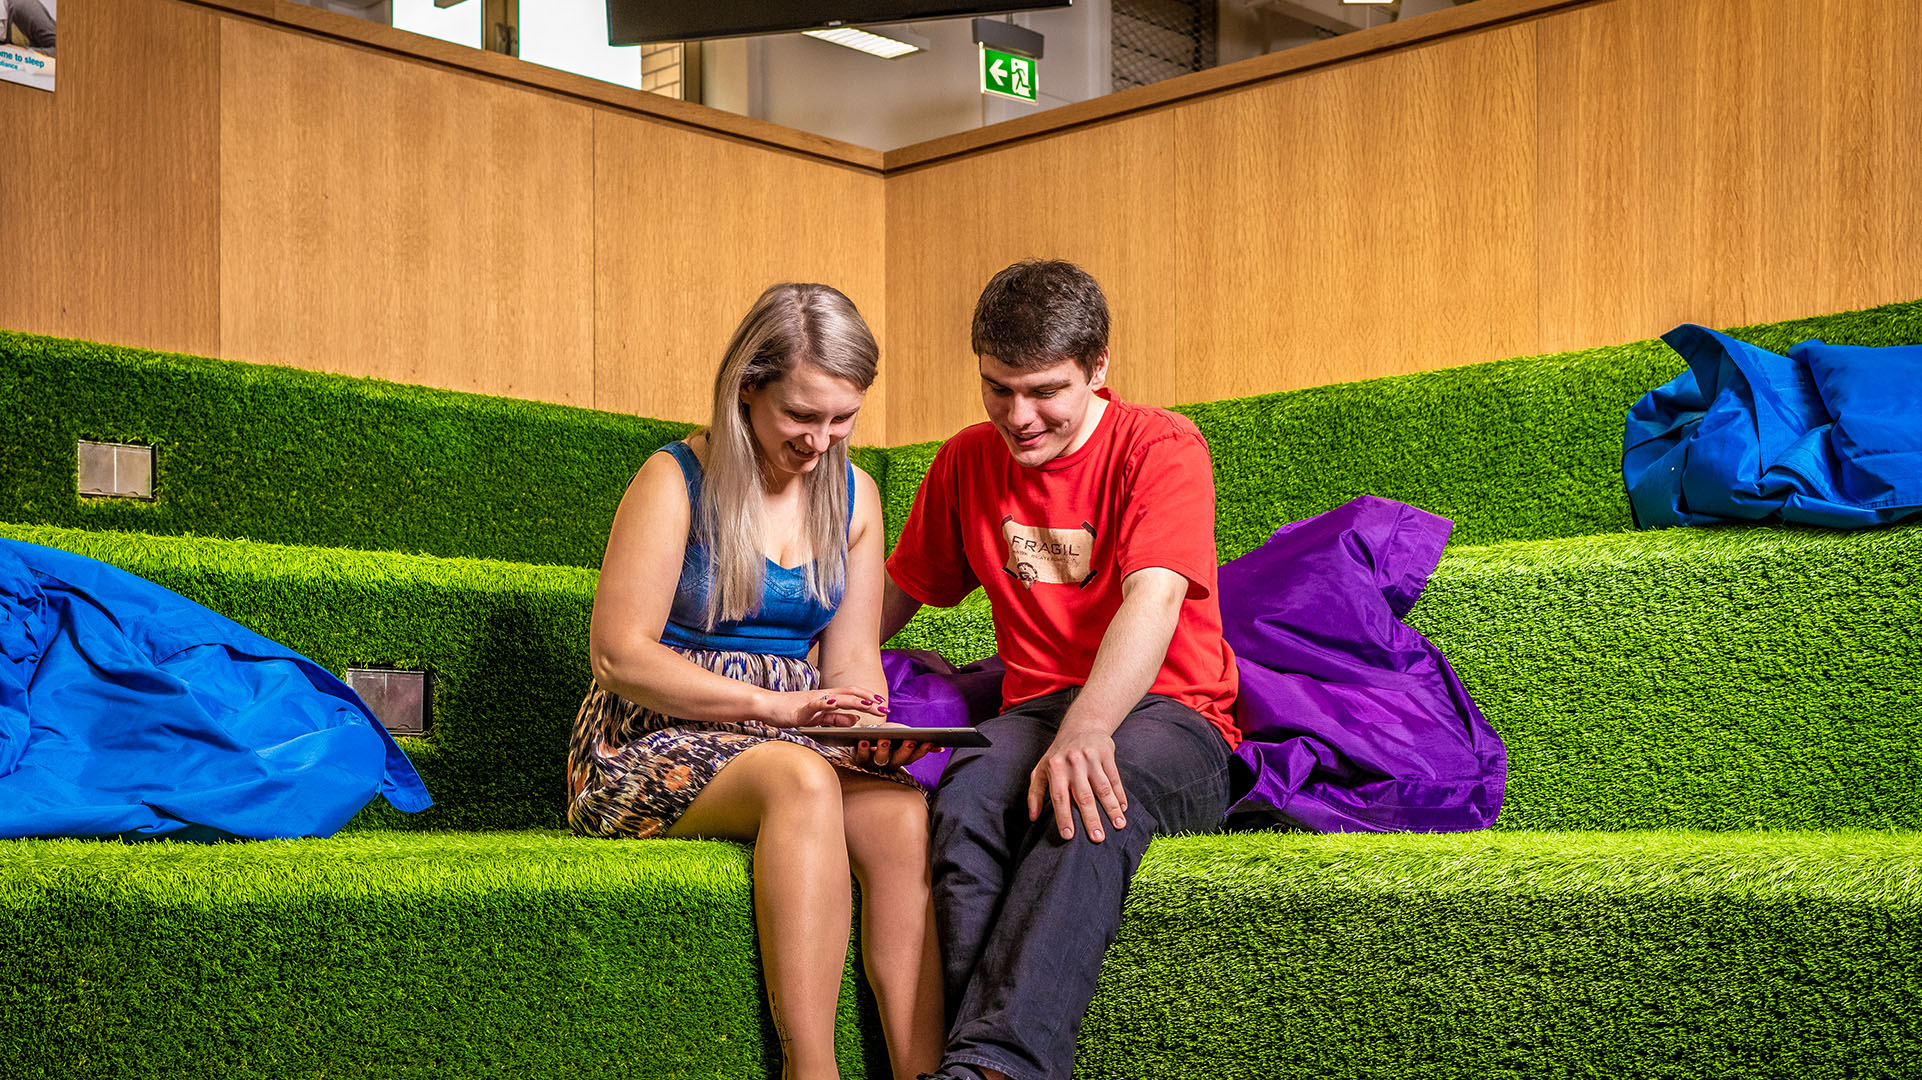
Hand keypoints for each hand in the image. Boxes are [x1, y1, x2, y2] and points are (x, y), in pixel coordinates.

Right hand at [764, 685, 888, 728]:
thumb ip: (836, 719)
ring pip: (837, 697)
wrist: (767, 706)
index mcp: (828, 698)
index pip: (852, 695)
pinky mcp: (801, 708)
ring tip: (870, 704)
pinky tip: (835, 703)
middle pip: (850, 694)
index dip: (869, 698)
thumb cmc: (791, 711)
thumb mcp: (818, 717)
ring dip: (855, 700)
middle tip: (885, 707)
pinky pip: (815, 704)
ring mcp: (812, 700)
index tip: (883, 705)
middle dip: (869, 700)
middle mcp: (823, 696)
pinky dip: (826, 702)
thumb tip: (855, 719)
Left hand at [852, 734, 934, 770]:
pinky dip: (863, 749)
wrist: (861, 735)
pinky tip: (864, 740)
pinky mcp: (859, 759)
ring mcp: (874, 763)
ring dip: (884, 750)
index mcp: (901, 758)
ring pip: (880, 759)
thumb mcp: (901, 735)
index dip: (922, 750)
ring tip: (885, 739)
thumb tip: (941, 747)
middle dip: (905, 750)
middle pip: (899, 760)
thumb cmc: (885, 734)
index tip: (929, 742)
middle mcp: (889, 763)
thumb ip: (918, 740)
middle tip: (910, 741)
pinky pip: (861, 756)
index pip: (914, 756)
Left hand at [1027, 725, 1128, 842]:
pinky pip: (1114, 778)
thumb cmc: (1058, 754)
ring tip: (1118, 825)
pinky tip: (1123, 809)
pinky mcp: (1106, 754)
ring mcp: (1091, 758)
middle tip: (1097, 839)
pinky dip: (1119, 794)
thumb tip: (1032, 818)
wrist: (1081, 725)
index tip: (1069, 836)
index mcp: (1055, 768)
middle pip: (1083, 796)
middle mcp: (1073, 763)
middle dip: (1091, 818)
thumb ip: (1035, 793)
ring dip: (1111, 808)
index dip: (1063, 817)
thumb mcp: (1041, 769)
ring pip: (1102, 788)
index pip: (1059, 797)